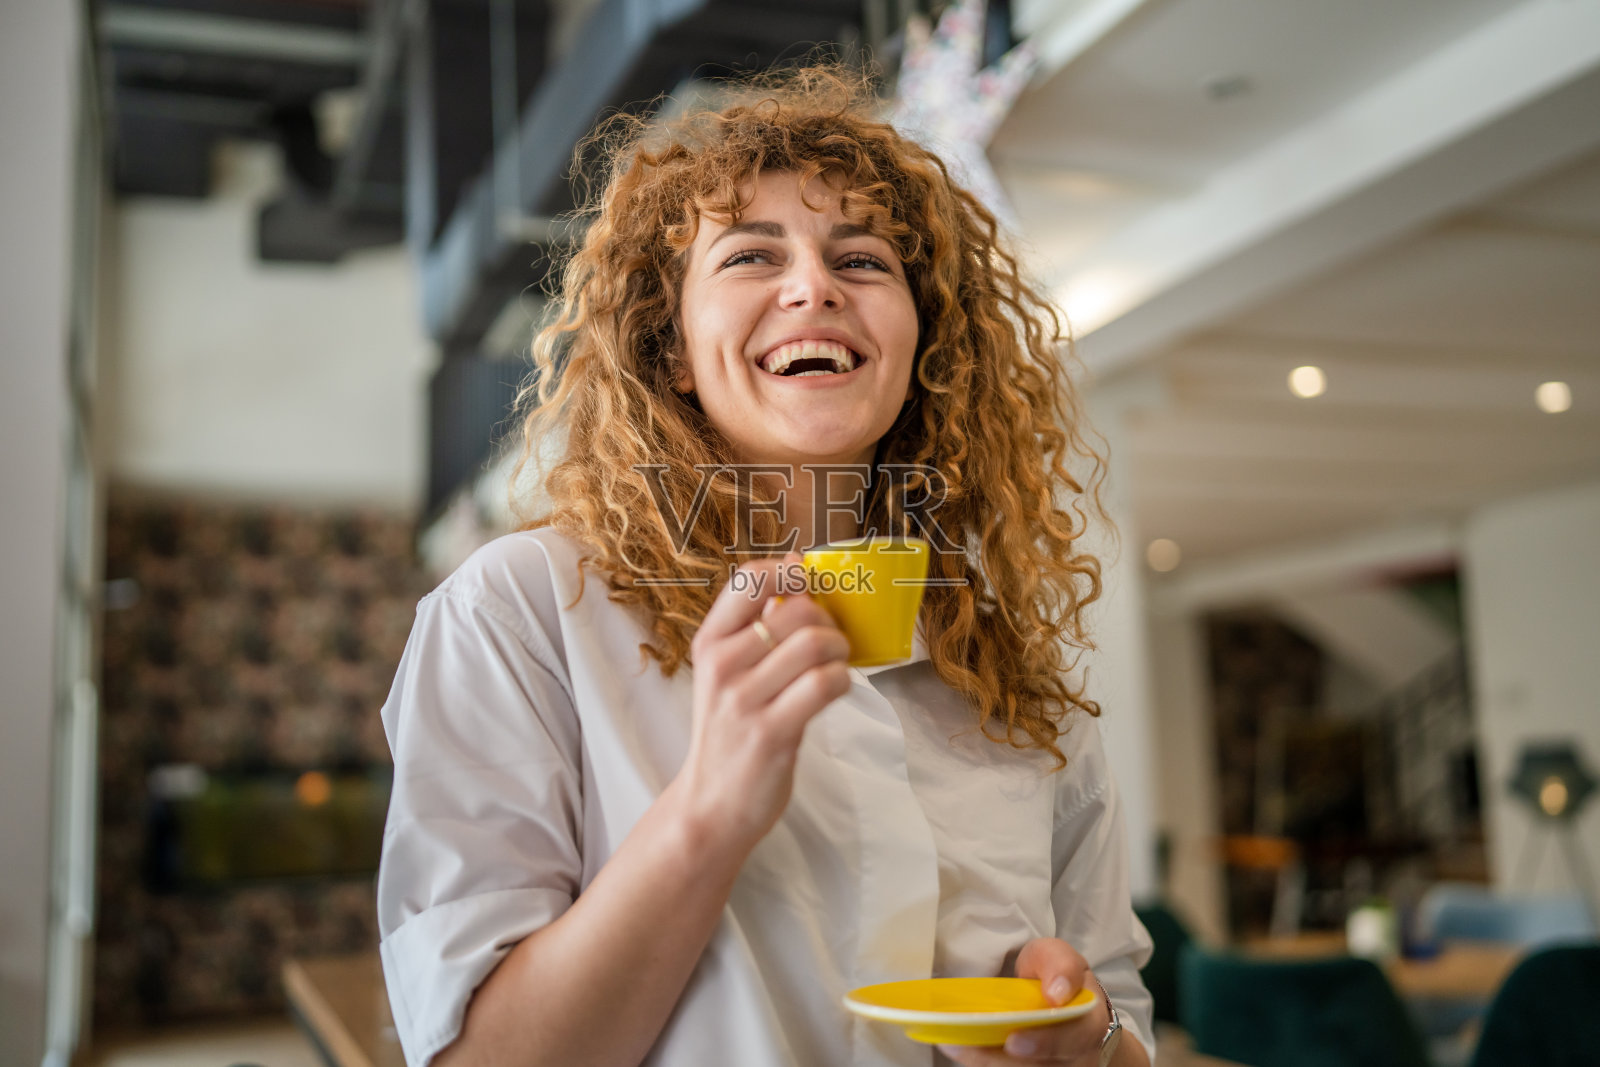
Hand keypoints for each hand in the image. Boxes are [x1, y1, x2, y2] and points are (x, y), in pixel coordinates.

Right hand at [671, 554, 851, 854]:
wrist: (712, 804)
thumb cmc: (729, 732)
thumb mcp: (726, 673)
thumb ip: (755, 625)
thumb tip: (793, 567)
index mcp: (709, 643)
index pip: (747, 580)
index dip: (788, 573)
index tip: (807, 584)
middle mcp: (722, 666)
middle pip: (796, 611)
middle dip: (828, 621)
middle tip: (831, 642)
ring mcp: (744, 700)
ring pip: (814, 645)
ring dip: (839, 651)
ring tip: (834, 666)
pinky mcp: (772, 733)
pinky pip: (824, 685)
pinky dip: (841, 682)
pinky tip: (834, 690)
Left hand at [939, 939, 1110, 1064]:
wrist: (1063, 1006)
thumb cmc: (1058, 978)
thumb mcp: (1058, 957)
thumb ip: (1060, 964)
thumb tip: (1057, 992)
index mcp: (1089, 1023)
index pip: (1076, 1038)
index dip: (1045, 1042)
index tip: (1014, 1040)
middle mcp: (1077, 1057)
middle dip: (1001, 1060)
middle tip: (966, 1045)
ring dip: (984, 1062)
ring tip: (952, 1044)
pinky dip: (983, 1062)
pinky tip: (958, 1048)